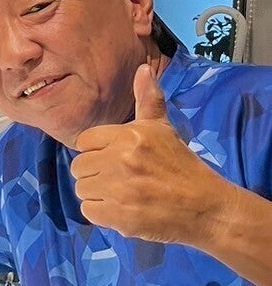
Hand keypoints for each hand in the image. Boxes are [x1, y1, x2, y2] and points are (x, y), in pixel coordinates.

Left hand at [71, 64, 234, 246]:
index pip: (84, 141)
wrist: (206, 207)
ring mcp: (119, 189)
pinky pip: (89, 211)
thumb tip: (143, 69)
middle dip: (95, 174)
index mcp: (129, 136)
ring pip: (82, 189)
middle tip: (120, 178)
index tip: (114, 158)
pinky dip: (102, 213)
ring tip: (123, 194)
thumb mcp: (163, 129)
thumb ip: (148, 99)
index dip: (96, 151)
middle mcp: (121, 160)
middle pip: (79, 167)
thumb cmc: (180, 165)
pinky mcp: (119, 216)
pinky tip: (123, 209)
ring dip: (97, 194)